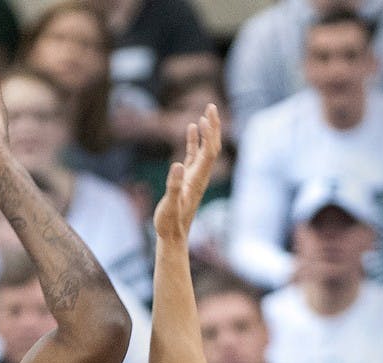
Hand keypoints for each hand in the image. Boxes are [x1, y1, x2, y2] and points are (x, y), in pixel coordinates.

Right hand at [152, 103, 220, 243]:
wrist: (173, 237)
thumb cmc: (170, 223)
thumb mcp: (169, 206)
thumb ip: (173, 186)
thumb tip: (177, 164)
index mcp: (197, 180)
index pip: (208, 152)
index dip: (209, 133)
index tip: (207, 116)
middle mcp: (200, 176)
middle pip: (211, 147)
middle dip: (213, 127)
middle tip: (211, 106)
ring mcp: (195, 177)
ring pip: (204, 149)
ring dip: (206, 131)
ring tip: (205, 113)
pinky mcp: (187, 179)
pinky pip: (193, 155)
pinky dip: (194, 141)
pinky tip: (191, 128)